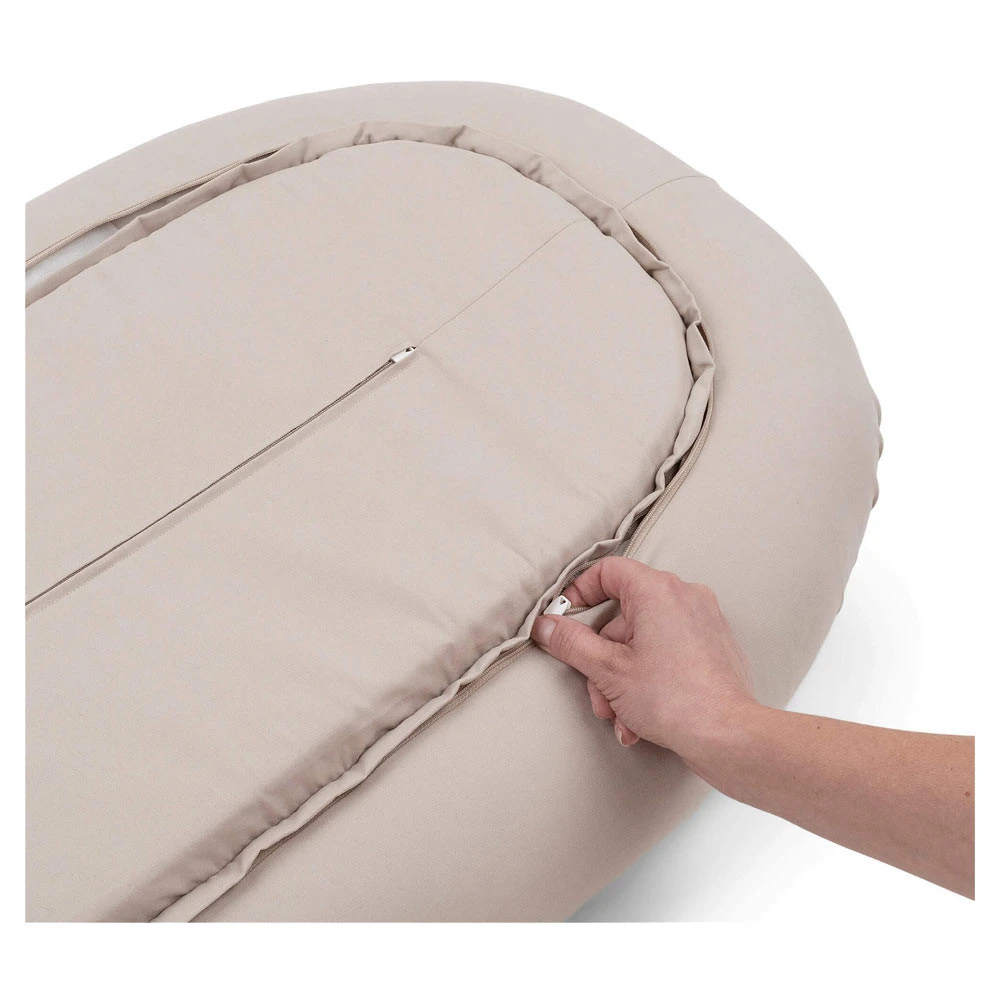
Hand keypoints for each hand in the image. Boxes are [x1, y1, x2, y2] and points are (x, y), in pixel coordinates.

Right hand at [531, 557, 754, 766]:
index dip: (579, 593)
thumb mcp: (607, 670)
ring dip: (622, 678)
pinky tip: (639, 717)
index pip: (608, 571)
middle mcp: (685, 596)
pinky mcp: (713, 645)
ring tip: (620, 715)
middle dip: (602, 659)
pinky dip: (649, 679)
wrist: (729, 737)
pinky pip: (668, 652)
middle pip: (623, 616)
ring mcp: (703, 620)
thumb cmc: (674, 700)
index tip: (563, 619)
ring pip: (643, 641)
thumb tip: (546, 625)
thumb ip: (570, 642)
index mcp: (658, 591)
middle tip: (596, 690)